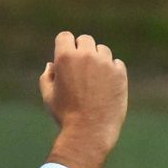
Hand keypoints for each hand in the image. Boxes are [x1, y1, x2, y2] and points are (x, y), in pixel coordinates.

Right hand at [38, 31, 127, 167]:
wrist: (90, 131)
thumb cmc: (65, 115)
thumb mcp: (48, 97)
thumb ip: (47, 77)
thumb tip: (52, 65)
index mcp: (65, 58)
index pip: (65, 36)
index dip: (65, 45)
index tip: (68, 55)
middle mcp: (86, 55)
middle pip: (85, 40)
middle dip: (82, 50)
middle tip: (82, 68)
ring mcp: (105, 63)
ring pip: (102, 50)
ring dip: (98, 59)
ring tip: (94, 80)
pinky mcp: (119, 73)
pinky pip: (116, 63)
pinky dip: (112, 71)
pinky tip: (106, 87)